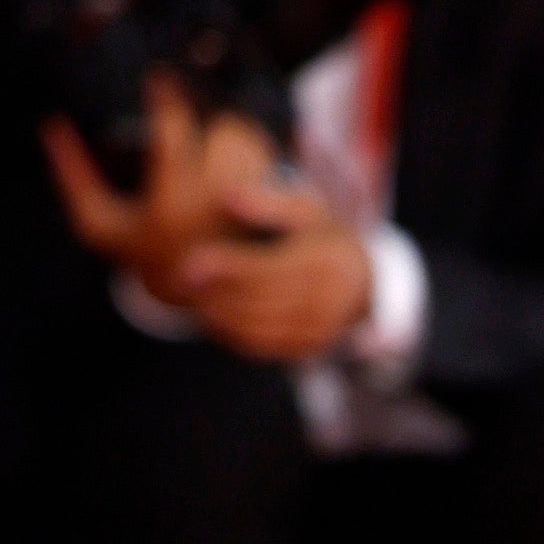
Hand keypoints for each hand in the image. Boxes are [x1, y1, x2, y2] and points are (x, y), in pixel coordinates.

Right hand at [41, 73, 270, 296]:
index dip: (164, 98)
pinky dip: (259, 153)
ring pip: (253, 144)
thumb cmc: (139, 245)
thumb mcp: (97, 220)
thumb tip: (49, 125)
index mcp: (168, 208)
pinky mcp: (270, 217)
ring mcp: (248, 215)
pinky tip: (241, 165)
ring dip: (236, 136)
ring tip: (218, 149)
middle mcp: (214, 212)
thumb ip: (72, 174)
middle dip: (211, 123)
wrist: (191, 293)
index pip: (171, 134)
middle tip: (198, 128)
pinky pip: (273, 162)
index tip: (159, 77)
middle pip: (224, 133)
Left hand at [162, 167, 379, 368]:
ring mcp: (321, 329)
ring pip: (260, 327)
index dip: (229, 266)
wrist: (360, 279)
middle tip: (183, 279)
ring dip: (221, 314)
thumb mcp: (304, 209)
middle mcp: (329, 300)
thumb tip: (228, 196)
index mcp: (327, 261)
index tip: (191, 259)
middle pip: (262, 300)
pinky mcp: (308, 347)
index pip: (270, 269)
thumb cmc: (322, 235)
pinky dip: (234, 333)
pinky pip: (265, 346)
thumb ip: (268, 203)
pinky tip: (213, 315)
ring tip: (193, 296)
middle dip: (219, 291)